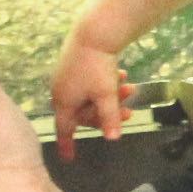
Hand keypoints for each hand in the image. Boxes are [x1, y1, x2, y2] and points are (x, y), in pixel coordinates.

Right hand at [49, 36, 133, 158]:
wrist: (94, 32)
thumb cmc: (97, 67)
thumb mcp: (106, 95)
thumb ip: (109, 118)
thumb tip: (112, 139)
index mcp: (64, 102)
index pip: (64, 129)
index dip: (67, 145)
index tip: (68, 159)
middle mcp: (61, 91)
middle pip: (84, 112)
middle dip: (107, 113)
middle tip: (129, 112)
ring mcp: (66, 77)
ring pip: (90, 96)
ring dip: (111, 96)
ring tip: (131, 89)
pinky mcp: (73, 64)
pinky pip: (89, 82)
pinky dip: (105, 83)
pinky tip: (123, 75)